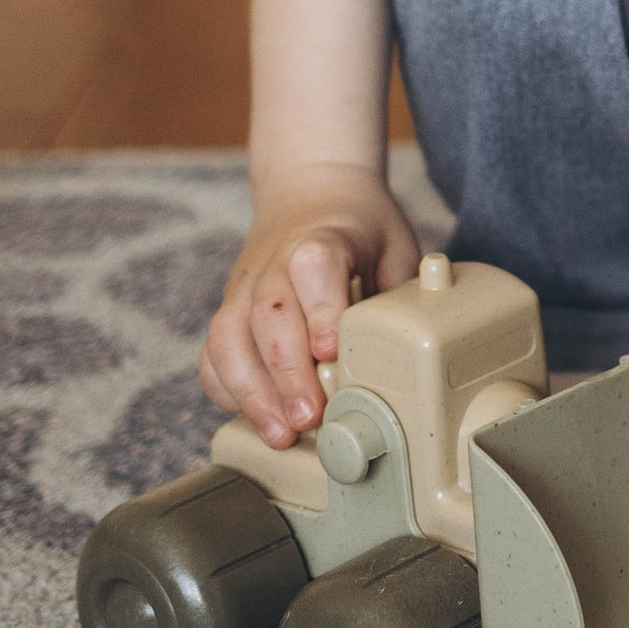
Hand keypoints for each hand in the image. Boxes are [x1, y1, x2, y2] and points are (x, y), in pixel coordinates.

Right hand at [200, 166, 423, 446]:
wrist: (310, 192)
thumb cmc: (358, 228)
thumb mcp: (394, 244)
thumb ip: (400, 294)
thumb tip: (414, 353)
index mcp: (321, 241)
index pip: (315, 270)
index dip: (321, 310)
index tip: (331, 351)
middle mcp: (273, 265)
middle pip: (269, 317)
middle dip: (287, 373)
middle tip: (309, 417)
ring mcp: (244, 289)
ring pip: (230, 339)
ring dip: (252, 392)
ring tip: (280, 434)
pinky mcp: (228, 312)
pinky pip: (214, 354)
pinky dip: (228, 390)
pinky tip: (254, 419)